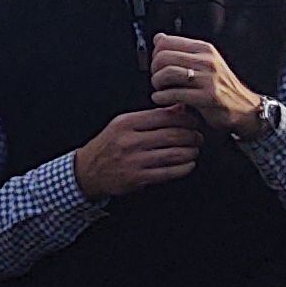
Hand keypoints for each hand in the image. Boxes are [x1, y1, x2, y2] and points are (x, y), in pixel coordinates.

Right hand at [71, 105, 205, 197]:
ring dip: (191, 152)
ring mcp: (134, 161)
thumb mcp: (122, 124)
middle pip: (173, 134)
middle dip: (192, 136)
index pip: (165, 116)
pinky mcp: (138, 178)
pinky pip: (169, 172)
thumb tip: (180, 107)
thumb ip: (151, 116)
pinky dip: (184, 167)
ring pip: (174, 154)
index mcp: (126, 123)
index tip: (194, 121)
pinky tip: (188, 164)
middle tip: (198, 136)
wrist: (87, 171)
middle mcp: (130, 141)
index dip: (186, 118)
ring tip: (194, 149)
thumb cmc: (108, 146)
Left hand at [147, 34, 268, 138]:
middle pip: (163, 57)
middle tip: (157, 80)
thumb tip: (158, 37)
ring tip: (159, 89)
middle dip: (154, 70)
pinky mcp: (208, 97)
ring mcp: (208, 78)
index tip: (157, 65)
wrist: (245, 108)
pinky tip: (161, 99)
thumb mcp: (204, 63)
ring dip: (156, 83)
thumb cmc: (220, 86)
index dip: (155, 54)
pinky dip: (161, 97)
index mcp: (204, 49)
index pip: (166, 42)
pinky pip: (174, 93)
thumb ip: (181, 51)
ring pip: (167, 73)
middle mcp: (207, 60)